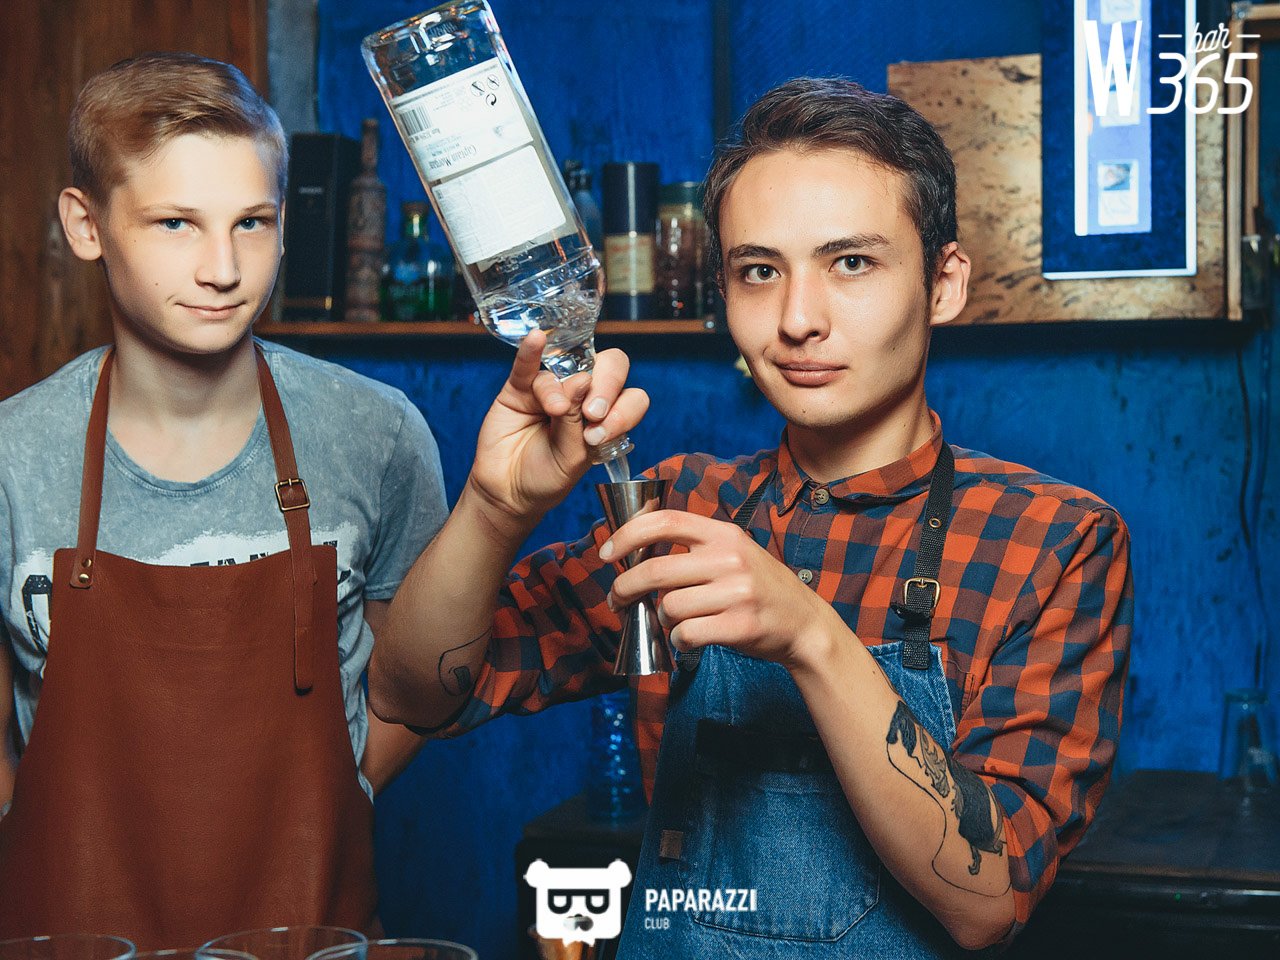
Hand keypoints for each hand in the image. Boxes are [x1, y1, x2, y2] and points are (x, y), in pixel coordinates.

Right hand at [467, 329, 648, 529]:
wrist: (507, 491)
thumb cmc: (546, 478)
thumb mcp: (571, 460)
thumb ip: (577, 424)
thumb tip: (581, 381)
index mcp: (607, 418)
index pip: (629, 398)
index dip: (623, 410)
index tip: (601, 434)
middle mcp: (584, 397)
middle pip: (608, 368)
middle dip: (607, 385)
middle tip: (593, 412)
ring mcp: (554, 388)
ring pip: (567, 369)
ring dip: (563, 388)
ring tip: (555, 410)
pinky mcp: (520, 388)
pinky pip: (527, 364)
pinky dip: (531, 351)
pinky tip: (536, 339)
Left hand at [602, 510, 838, 669]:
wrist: (804, 623)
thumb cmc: (759, 588)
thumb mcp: (733, 551)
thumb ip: (693, 546)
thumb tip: (634, 547)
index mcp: (724, 534)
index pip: (666, 521)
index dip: (628, 535)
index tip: (607, 553)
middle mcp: (730, 558)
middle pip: (655, 570)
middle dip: (625, 588)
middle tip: (617, 600)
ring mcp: (737, 593)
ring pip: (668, 607)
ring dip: (661, 618)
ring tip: (676, 620)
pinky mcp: (740, 625)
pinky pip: (685, 634)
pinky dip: (679, 640)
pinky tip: (690, 637)